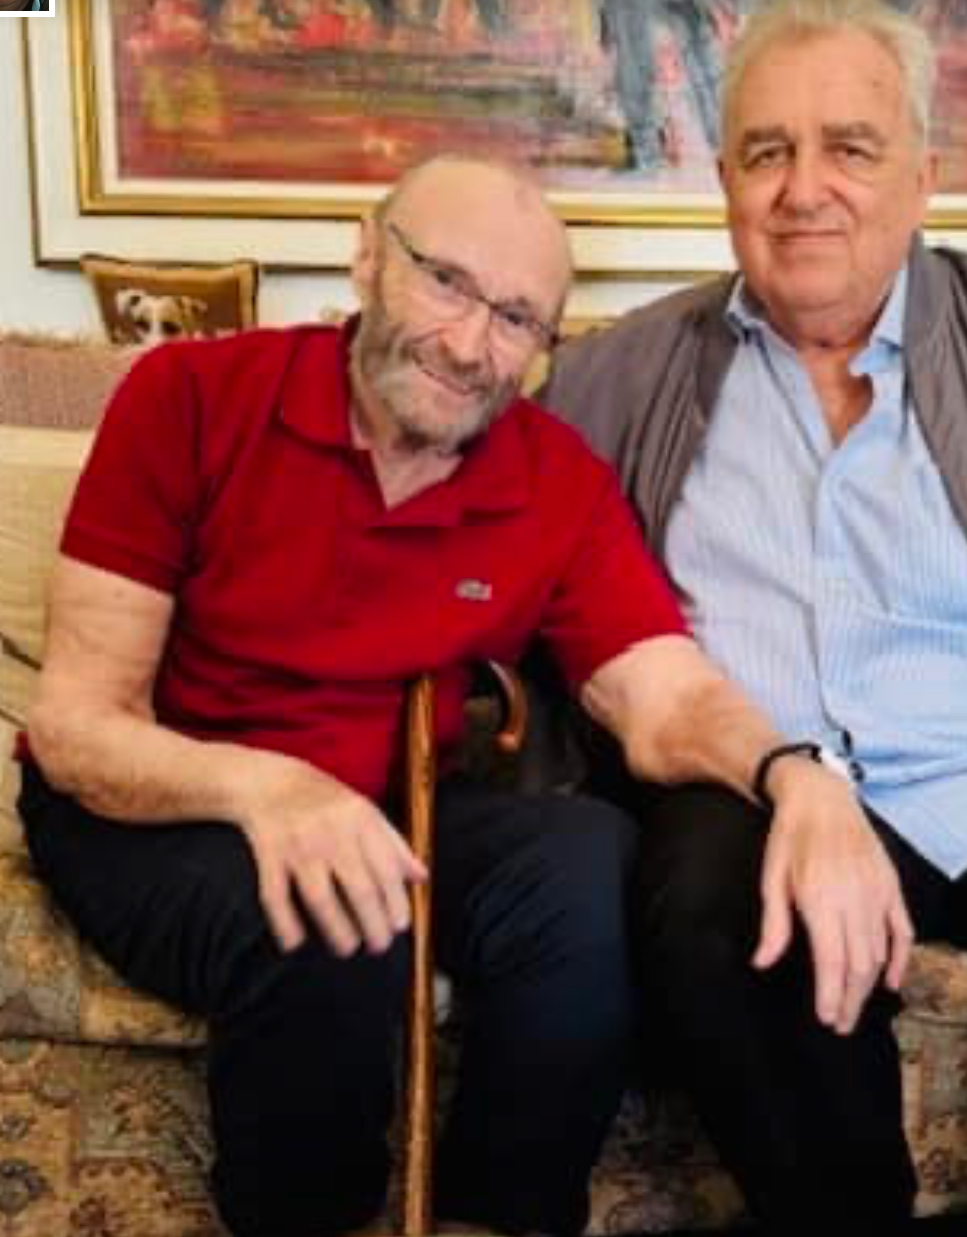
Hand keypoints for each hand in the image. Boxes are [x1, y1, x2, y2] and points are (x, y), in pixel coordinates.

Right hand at [237, 758, 426, 955]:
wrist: (271, 781)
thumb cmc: (326, 802)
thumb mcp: (366, 812)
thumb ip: (394, 844)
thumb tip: (422, 877)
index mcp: (360, 819)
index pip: (386, 868)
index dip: (396, 902)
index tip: (400, 925)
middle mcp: (331, 831)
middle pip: (358, 888)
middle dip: (373, 925)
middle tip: (379, 946)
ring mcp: (298, 844)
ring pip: (320, 898)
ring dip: (337, 930)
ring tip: (347, 948)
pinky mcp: (268, 854)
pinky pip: (275, 896)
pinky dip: (284, 923)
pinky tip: (295, 942)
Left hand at [752, 760, 912, 1034]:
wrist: (821, 798)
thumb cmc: (790, 838)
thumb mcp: (772, 878)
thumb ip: (773, 925)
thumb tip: (762, 962)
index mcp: (821, 899)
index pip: (832, 961)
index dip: (830, 994)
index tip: (826, 1018)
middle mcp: (853, 899)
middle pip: (859, 965)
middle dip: (850, 1000)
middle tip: (840, 1024)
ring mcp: (876, 893)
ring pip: (879, 953)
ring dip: (869, 985)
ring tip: (855, 1007)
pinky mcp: (890, 885)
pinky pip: (902, 931)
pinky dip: (900, 959)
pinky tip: (891, 981)